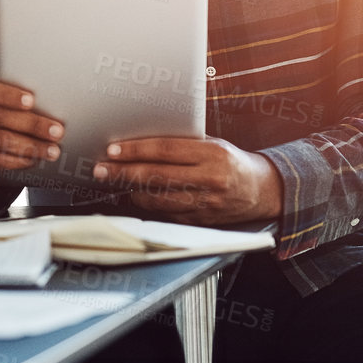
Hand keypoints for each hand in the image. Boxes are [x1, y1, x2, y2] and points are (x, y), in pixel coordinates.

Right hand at [0, 78, 64, 194]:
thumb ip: (6, 88)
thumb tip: (25, 71)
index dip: (8, 94)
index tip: (32, 100)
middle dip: (32, 124)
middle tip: (56, 130)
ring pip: (1, 140)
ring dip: (32, 145)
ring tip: (52, 149)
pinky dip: (20, 160)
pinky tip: (35, 159)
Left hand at [94, 137, 282, 223]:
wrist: (262, 191)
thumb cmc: (231, 161)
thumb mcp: (213, 144)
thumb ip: (183, 144)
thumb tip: (141, 141)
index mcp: (213, 155)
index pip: (166, 150)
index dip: (136, 150)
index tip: (113, 150)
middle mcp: (210, 180)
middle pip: (157, 177)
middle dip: (124, 172)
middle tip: (101, 169)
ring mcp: (206, 204)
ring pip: (158, 199)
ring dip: (131, 190)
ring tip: (113, 181)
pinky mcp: (201, 221)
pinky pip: (166, 214)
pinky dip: (147, 205)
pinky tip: (134, 195)